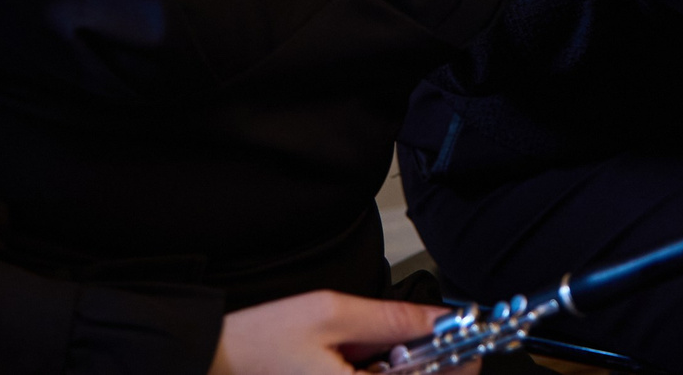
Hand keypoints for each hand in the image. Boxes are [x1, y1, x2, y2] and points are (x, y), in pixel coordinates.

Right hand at [212, 291, 460, 374]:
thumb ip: (392, 318)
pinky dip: (378, 374)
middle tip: (426, 336)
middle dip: (430, 364)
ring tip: (380, 347)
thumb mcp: (330, 313)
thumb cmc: (259, 342)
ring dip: (403, 369)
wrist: (209, 363)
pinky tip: (364, 361)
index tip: (473, 340)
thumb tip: (441, 317)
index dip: (461, 362)